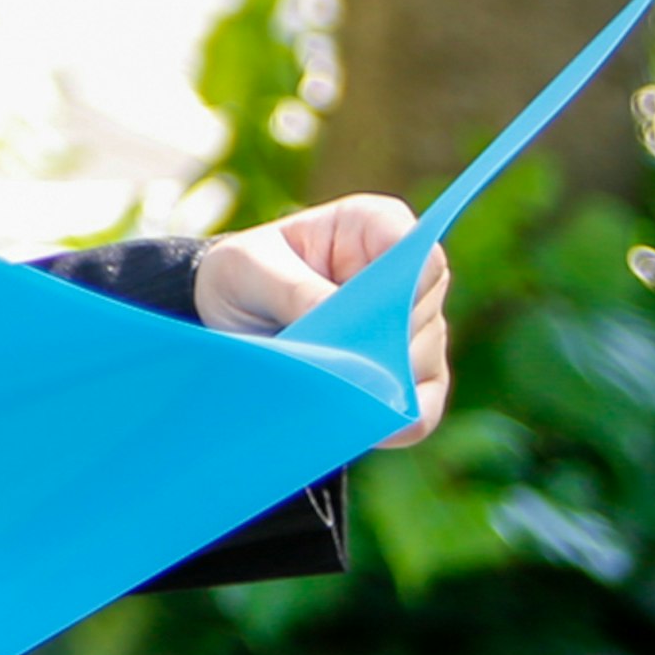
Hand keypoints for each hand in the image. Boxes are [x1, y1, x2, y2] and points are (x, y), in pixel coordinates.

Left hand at [194, 197, 453, 447]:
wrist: (230, 311)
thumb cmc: (244, 273)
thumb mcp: (248, 269)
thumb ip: (293, 291)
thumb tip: (340, 329)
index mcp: (374, 227)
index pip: (421, 256)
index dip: (403, 293)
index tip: (363, 322)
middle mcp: (408, 275)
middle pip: (422, 321)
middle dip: (380, 354)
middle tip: (334, 376)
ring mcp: (414, 328)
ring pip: (423, 369)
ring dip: (380, 391)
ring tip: (330, 401)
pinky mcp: (408, 375)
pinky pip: (420, 408)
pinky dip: (393, 424)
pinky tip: (359, 427)